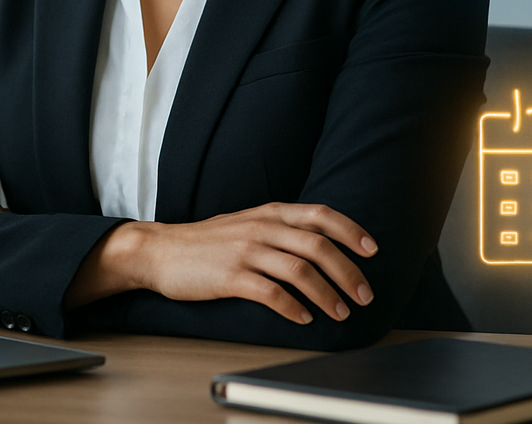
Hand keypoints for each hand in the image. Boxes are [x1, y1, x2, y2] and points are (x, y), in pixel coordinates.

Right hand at [67, 202, 376, 324]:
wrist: (160, 251)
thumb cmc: (206, 242)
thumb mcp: (246, 223)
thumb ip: (280, 228)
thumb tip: (320, 244)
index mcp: (269, 213)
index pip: (320, 215)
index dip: (350, 231)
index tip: (371, 250)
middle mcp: (261, 228)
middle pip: (318, 246)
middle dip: (348, 271)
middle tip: (364, 295)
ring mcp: (245, 251)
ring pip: (300, 270)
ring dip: (327, 294)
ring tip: (340, 312)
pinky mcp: (229, 276)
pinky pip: (271, 293)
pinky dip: (293, 307)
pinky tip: (303, 319)